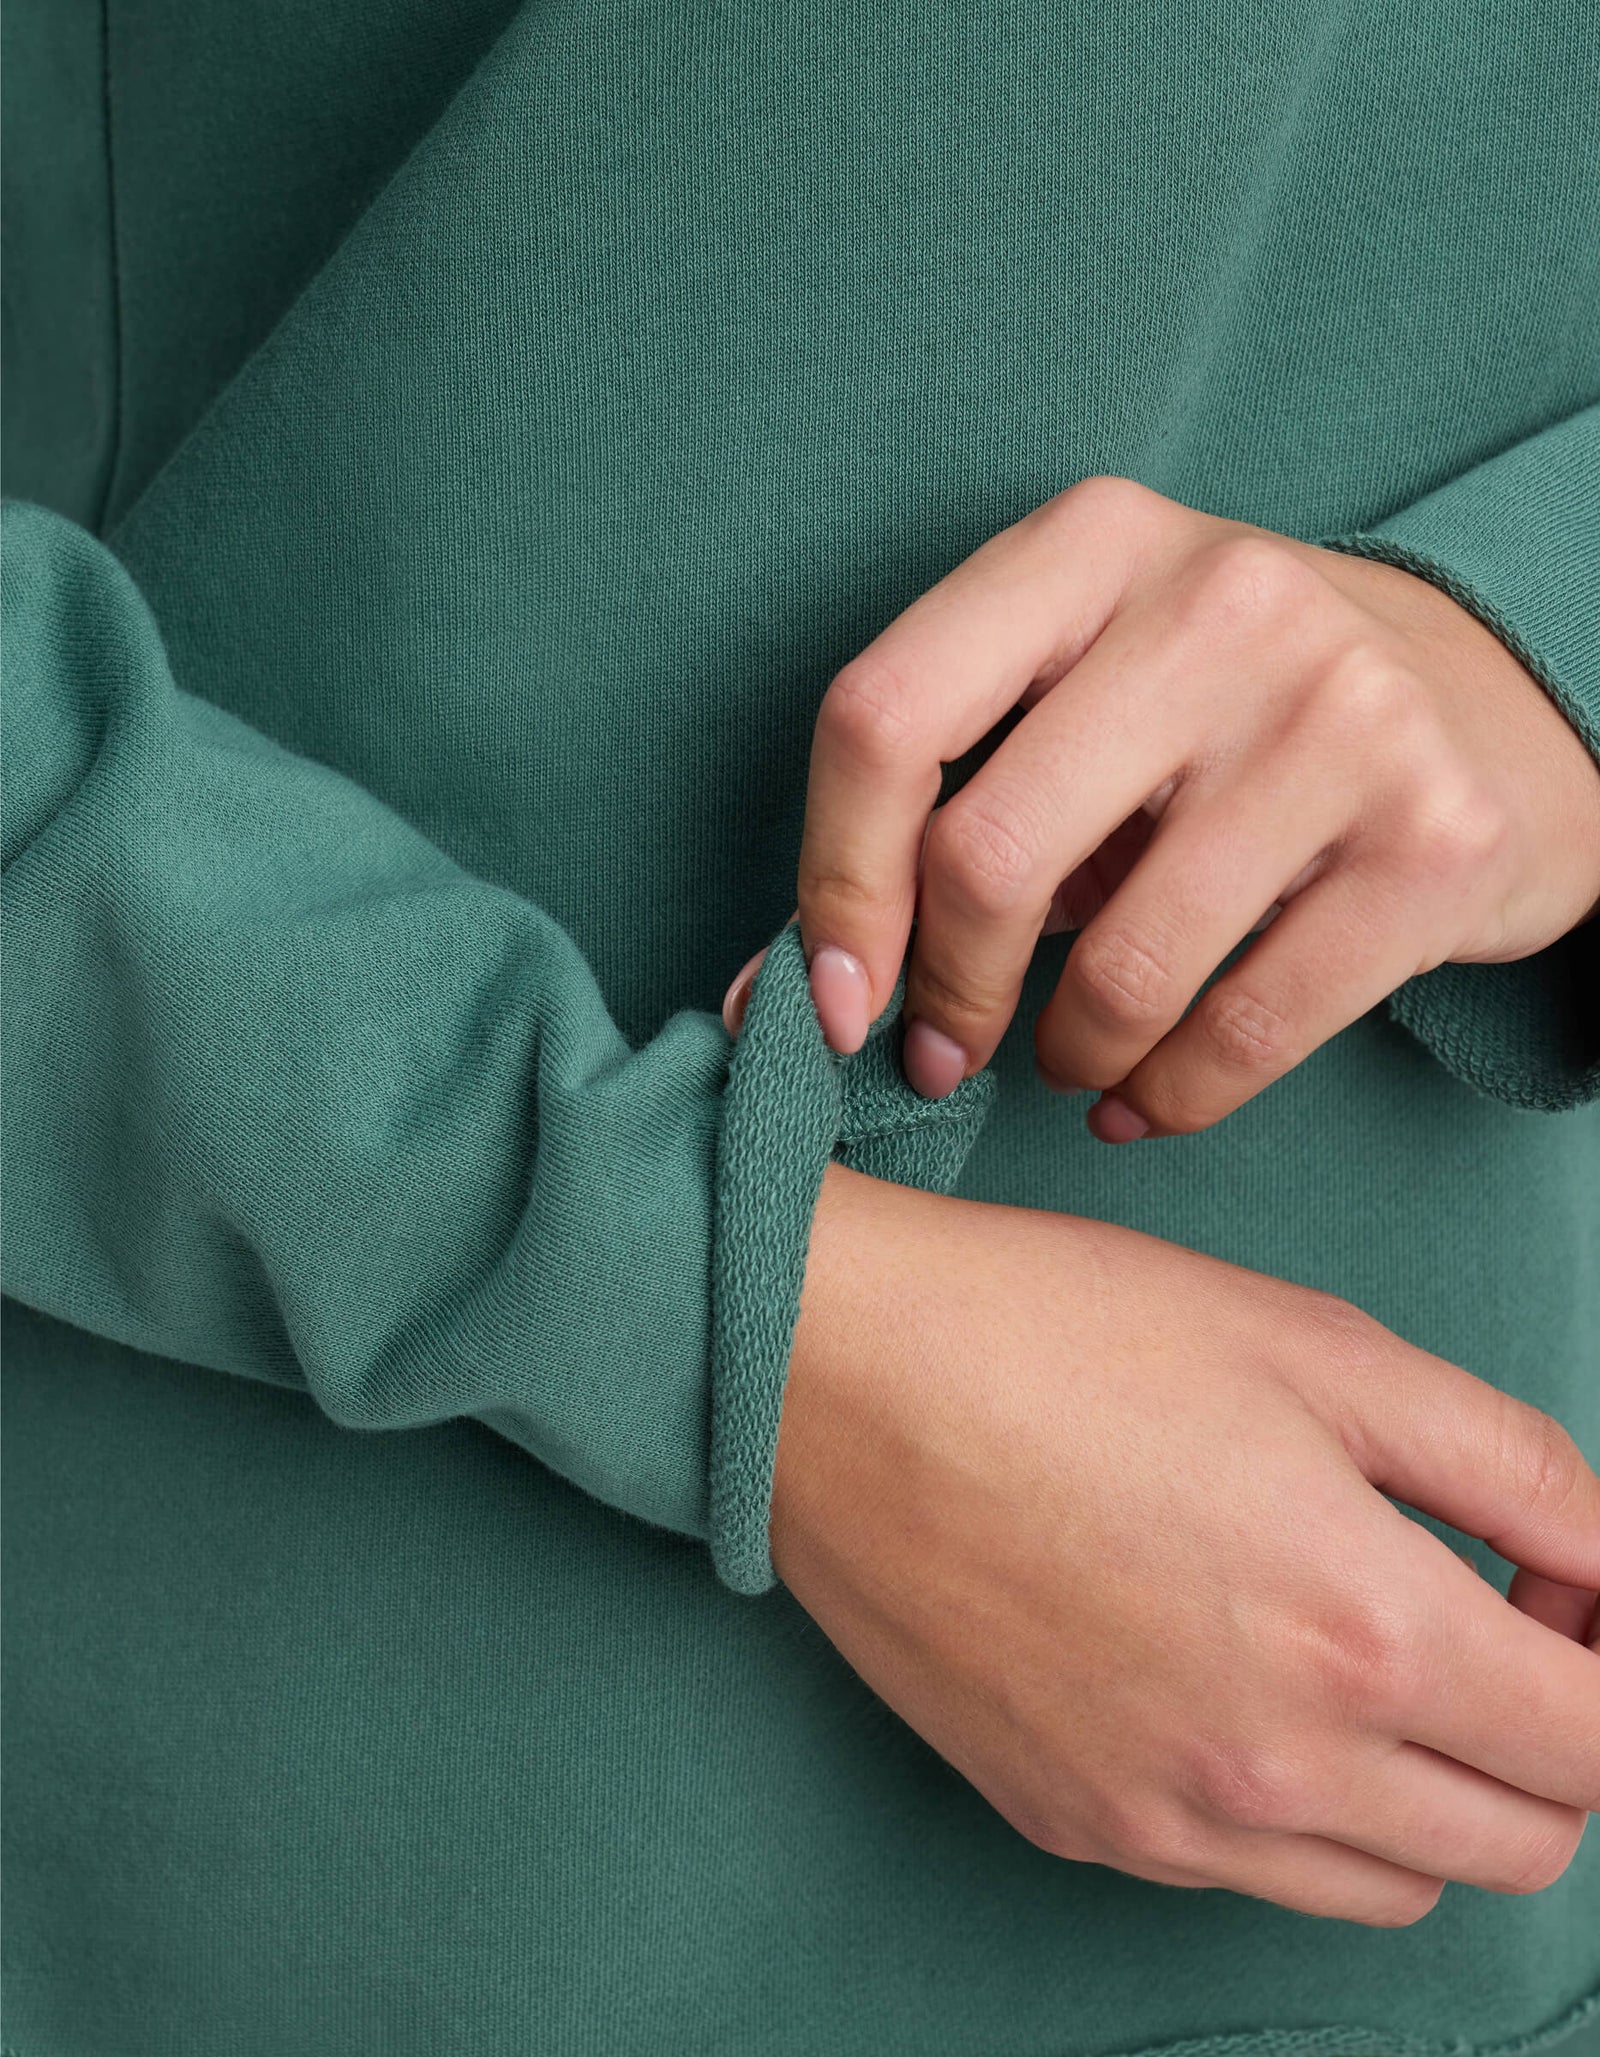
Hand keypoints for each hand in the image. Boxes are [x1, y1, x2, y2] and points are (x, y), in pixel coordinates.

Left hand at [766, 478, 1599, 1136]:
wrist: (1497, 705)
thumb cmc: (1232, 715)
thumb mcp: (1094, 684)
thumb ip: (956, 793)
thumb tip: (780, 996)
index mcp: (1091, 544)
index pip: (884, 716)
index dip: (832, 885)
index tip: (834, 1000)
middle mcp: (1218, 602)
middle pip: (986, 854)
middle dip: (945, 995)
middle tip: (946, 1051)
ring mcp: (1340, 713)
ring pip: (1121, 969)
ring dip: (1069, 1055)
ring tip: (1073, 1061)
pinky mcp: (1434, 836)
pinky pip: (1243, 1032)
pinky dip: (1172, 1099)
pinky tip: (1149, 1100)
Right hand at [772, 1162, 1599, 1922]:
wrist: (833, 1376)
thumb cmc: (1061, 1332)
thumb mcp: (1319, 1346)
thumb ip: (1510, 1464)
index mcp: (1361, 1632)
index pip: (1598, 1745)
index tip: (1556, 1581)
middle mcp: (1275, 1770)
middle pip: (1523, 1842)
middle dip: (1548, 1736)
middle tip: (1479, 1611)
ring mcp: (1165, 1821)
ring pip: (1394, 1887)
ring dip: (1428, 1789)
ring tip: (1350, 1648)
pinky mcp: (1075, 1826)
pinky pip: (1246, 1874)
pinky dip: (1290, 1807)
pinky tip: (1223, 1674)